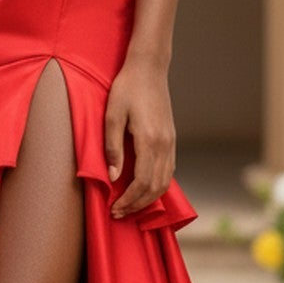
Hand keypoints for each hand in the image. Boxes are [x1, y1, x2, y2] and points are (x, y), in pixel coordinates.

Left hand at [104, 53, 176, 217]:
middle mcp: (164, 144)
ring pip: (165, 182)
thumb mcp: (112, 115)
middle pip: (155, 187)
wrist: (149, 68)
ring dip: (149, 199)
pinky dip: (158, 186)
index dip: (129, 200)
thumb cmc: (127, 88)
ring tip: (130, 206)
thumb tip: (113, 177)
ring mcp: (171, 142)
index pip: (142, 182)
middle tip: (119, 214)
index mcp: (149, 140)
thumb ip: (112, 147)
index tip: (114, 209)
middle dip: (137, 205)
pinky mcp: (171, 139)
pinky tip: (144, 189)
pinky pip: (169, 171)